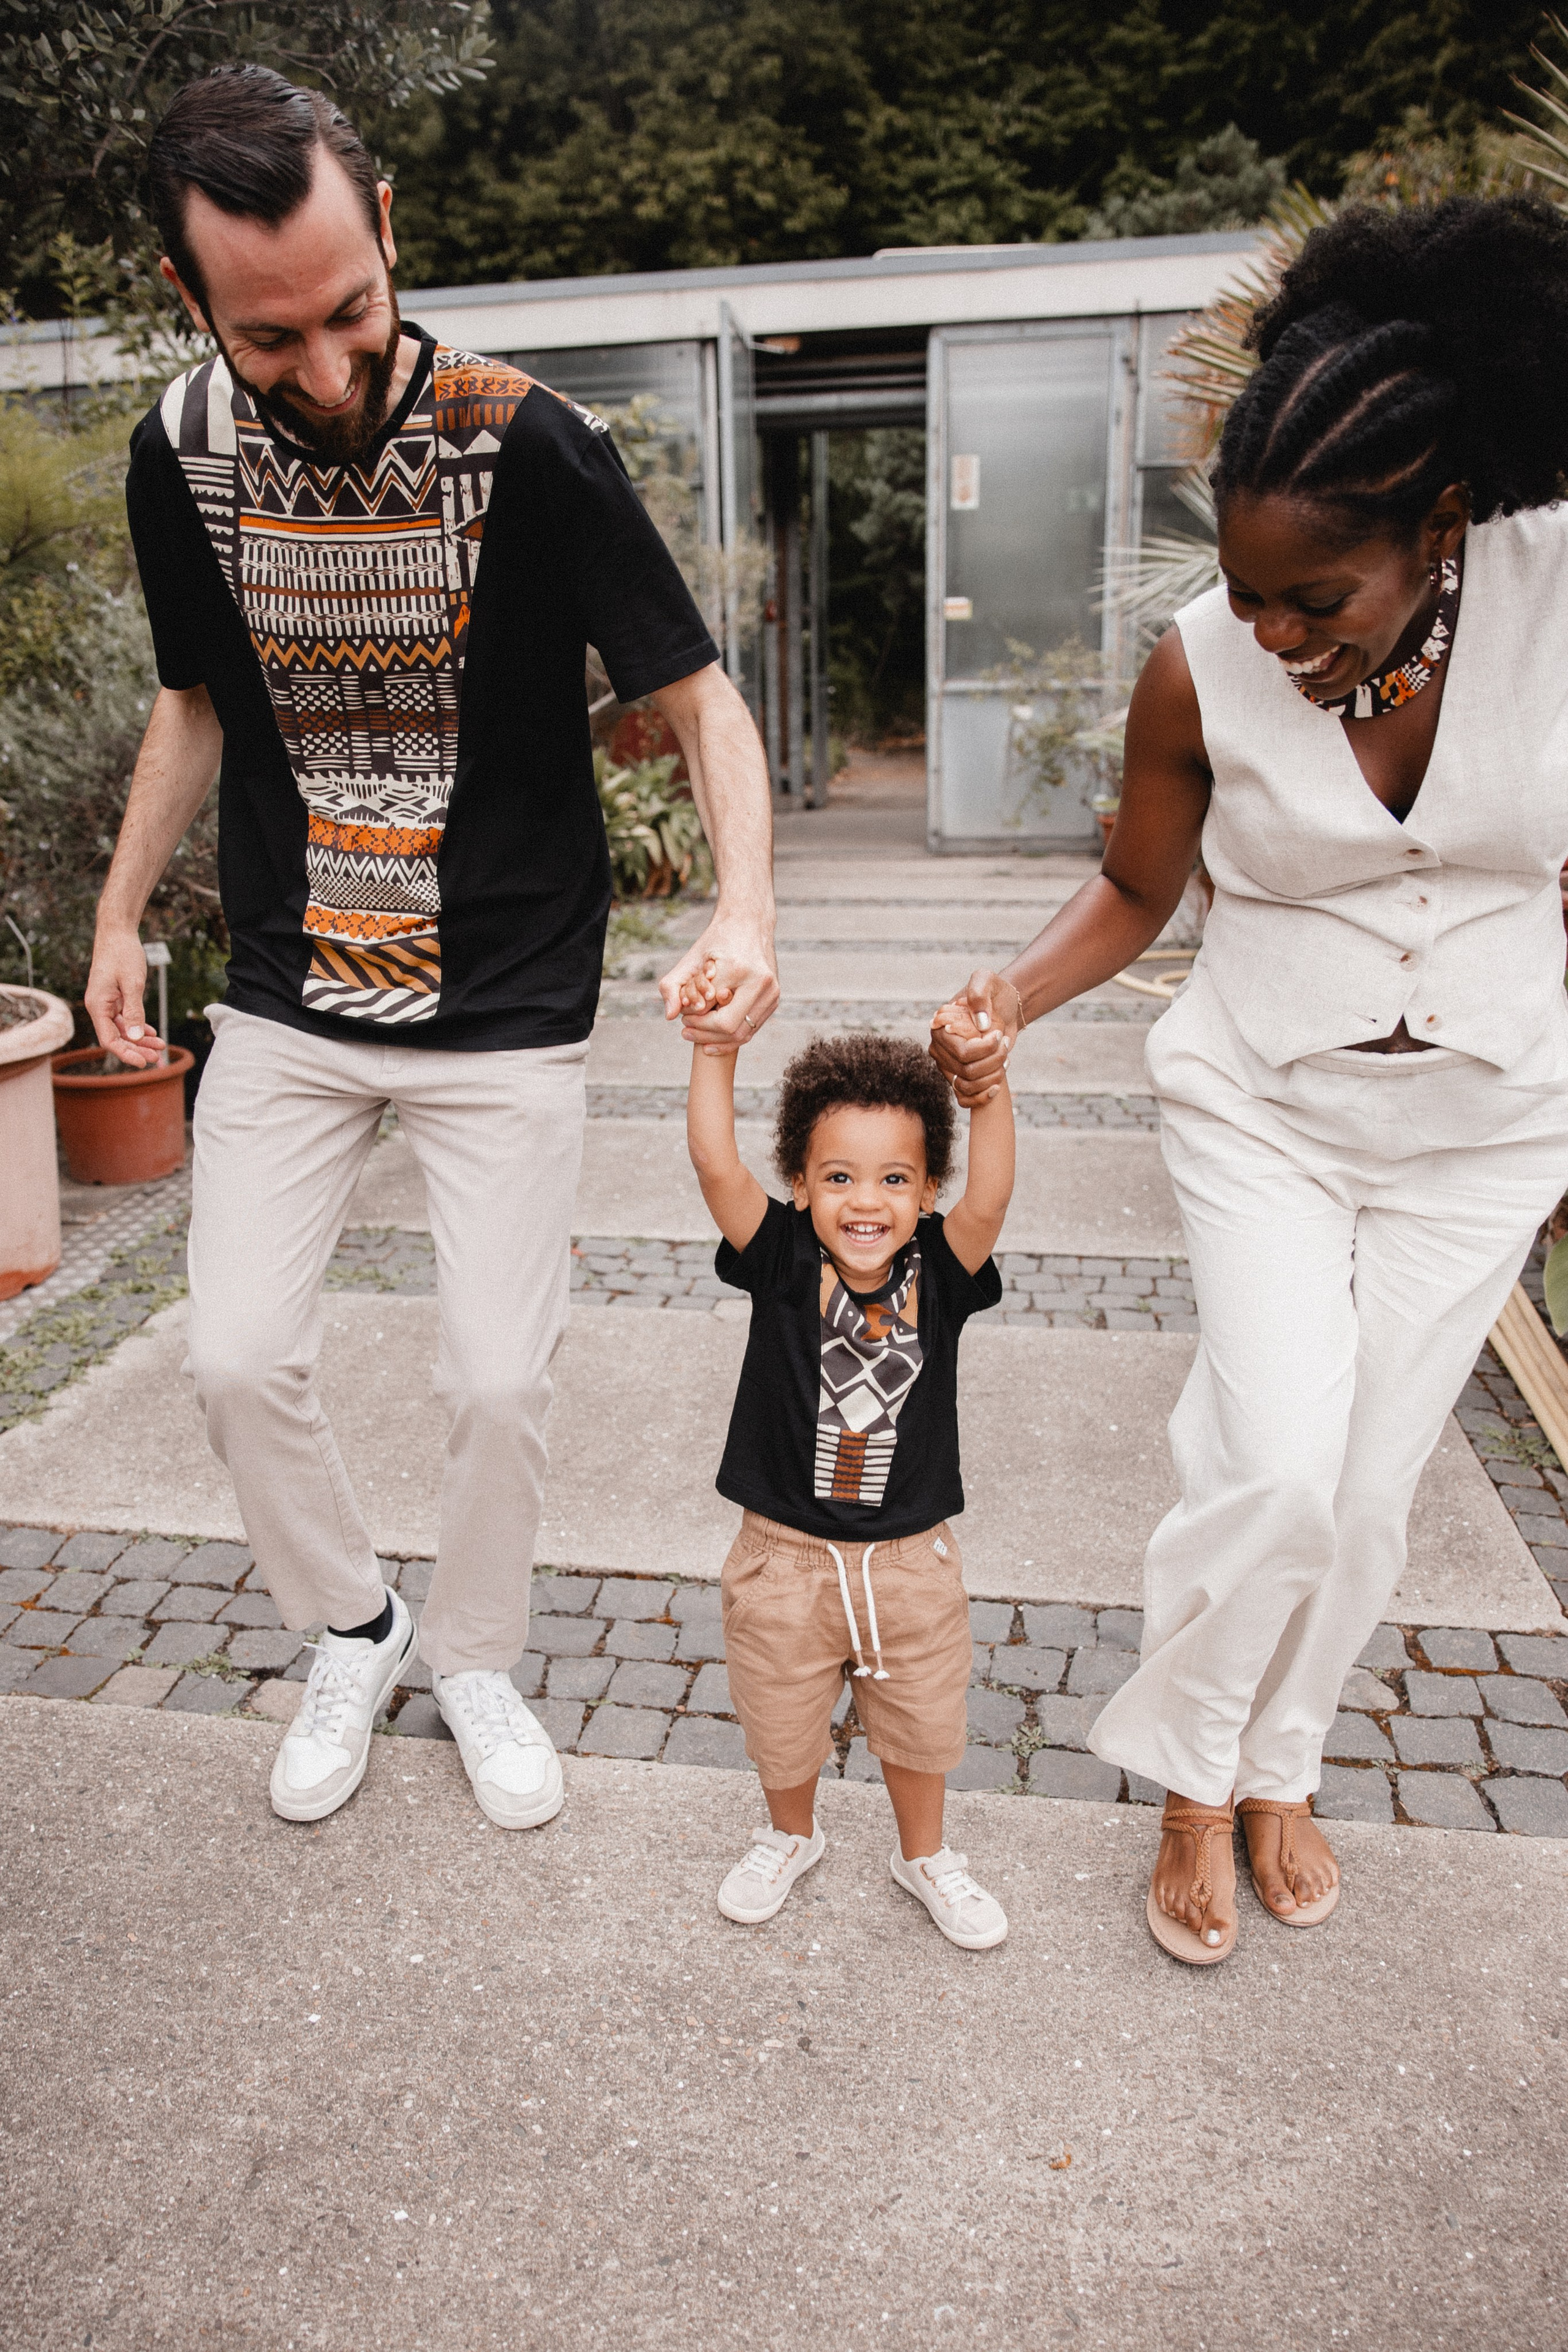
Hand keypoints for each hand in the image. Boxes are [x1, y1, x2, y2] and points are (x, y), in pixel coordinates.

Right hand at [85, 923, 162, 1067]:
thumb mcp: (132, 983)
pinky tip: (151, 1033)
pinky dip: (138, 1026)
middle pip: (117, 1037)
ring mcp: (106, 1002)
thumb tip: (136, 1037)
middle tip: (157, 1058)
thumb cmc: (123, 954)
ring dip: (140, 1039)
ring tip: (160, 1046)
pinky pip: (125, 1018)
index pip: (109, 1040)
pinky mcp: (114, 997)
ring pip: (123, 1029)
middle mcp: (99, 1007)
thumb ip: (134, 1011)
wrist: (117, 932)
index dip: (125, 1053)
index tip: (143, 1063)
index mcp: (97, 1005)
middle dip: (136, 1049)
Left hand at [660, 913, 778, 1054]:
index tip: (683, 1017)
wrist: (749, 924)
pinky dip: (732, 1036)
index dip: (695, 1021)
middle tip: (686, 1030)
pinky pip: (753, 1028)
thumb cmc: (716, 941)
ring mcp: (772, 992)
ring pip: (743, 1033)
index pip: (713, 1013)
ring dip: (718, 1039)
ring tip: (697, 1034)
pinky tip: (714, 1036)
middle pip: (730, 1027)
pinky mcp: (775, 999)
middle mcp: (761, 982)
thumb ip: (671, 986)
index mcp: (738, 970)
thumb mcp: (689, 959)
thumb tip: (669, 1016)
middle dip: (705, 1034)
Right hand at [928, 969, 1021, 1106]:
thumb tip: (980, 1024)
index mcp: (940, 1028)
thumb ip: (979, 993)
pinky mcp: (959, 1077)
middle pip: (967, 1071)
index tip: (1000, 1035)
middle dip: (994, 1061)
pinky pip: (964, 1099)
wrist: (1005, 1009)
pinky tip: (997, 1087)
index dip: (986, 1049)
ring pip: (967, 1086)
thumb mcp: (987, 980)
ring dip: (992, 1077)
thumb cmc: (995, 993)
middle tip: (1005, 1046)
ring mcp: (947, 1066)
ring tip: (1005, 1060)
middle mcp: (939, 1049)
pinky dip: (981, 1097)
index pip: (963, 1053)